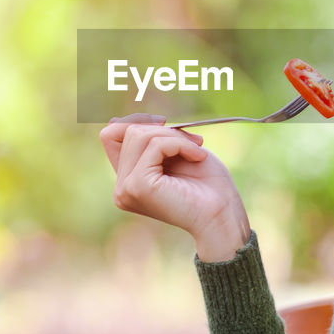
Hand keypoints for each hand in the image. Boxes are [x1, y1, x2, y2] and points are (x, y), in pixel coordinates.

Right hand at [99, 114, 250, 261]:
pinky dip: (180, 144)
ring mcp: (126, 188)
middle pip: (127, 132)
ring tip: (196, 151)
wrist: (224, 213)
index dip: (136, 122)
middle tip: (194, 142)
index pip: (110, 136)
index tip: (165, 124)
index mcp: (127, 180)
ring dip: (174, 136)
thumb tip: (116, 120)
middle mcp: (121, 187)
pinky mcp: (138, 186)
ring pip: (138, 135)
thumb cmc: (207, 185)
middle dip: (164, 129)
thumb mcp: (175, 152)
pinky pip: (155, 145)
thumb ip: (148, 139)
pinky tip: (198, 157)